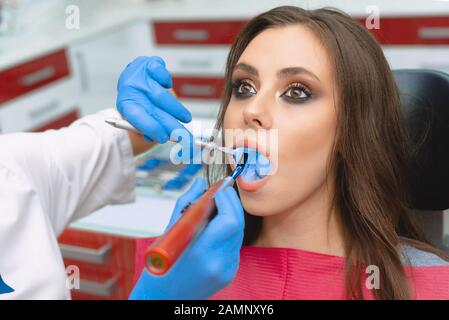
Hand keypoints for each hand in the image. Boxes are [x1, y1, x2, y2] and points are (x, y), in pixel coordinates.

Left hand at [116, 56, 191, 143]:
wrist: (134, 75)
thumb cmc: (139, 98)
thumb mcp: (139, 114)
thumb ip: (150, 127)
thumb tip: (165, 138)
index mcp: (126, 104)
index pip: (137, 118)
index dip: (151, 129)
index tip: (164, 138)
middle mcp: (131, 90)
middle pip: (153, 110)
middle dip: (171, 125)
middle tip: (185, 137)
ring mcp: (141, 76)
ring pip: (161, 95)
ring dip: (176, 109)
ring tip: (185, 118)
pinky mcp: (150, 64)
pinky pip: (163, 75)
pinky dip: (168, 82)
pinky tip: (167, 86)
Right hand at [129, 178, 244, 299]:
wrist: (165, 299)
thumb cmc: (160, 266)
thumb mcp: (168, 233)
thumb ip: (186, 205)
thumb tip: (200, 183)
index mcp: (201, 253)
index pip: (229, 220)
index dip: (227, 200)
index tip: (218, 189)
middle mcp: (219, 263)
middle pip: (238, 224)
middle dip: (231, 203)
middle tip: (220, 192)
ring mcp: (227, 270)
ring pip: (238, 233)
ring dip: (230, 215)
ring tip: (215, 208)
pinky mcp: (230, 273)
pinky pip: (234, 245)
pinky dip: (227, 231)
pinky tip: (214, 228)